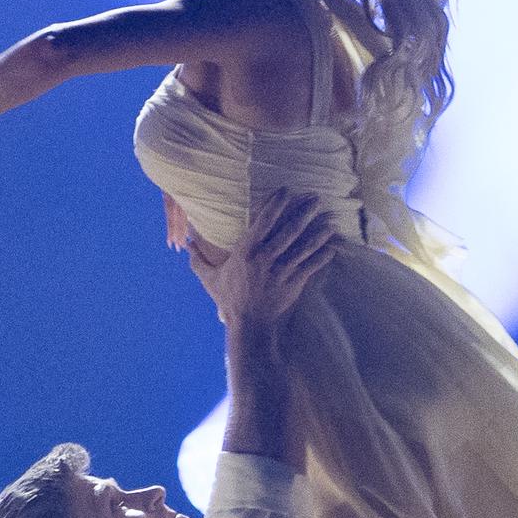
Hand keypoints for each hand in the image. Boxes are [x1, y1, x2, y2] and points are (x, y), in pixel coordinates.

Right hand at [186, 191, 338, 325]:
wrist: (250, 326)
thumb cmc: (230, 301)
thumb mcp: (210, 279)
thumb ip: (198, 259)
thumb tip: (185, 242)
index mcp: (246, 253)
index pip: (264, 222)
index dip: (276, 204)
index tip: (286, 191)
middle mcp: (265, 259)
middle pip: (289, 230)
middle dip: (304, 213)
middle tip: (316, 198)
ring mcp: (281, 272)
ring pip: (303, 247)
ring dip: (318, 233)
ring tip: (329, 221)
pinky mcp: (293, 284)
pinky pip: (310, 266)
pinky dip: (322, 256)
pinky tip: (332, 246)